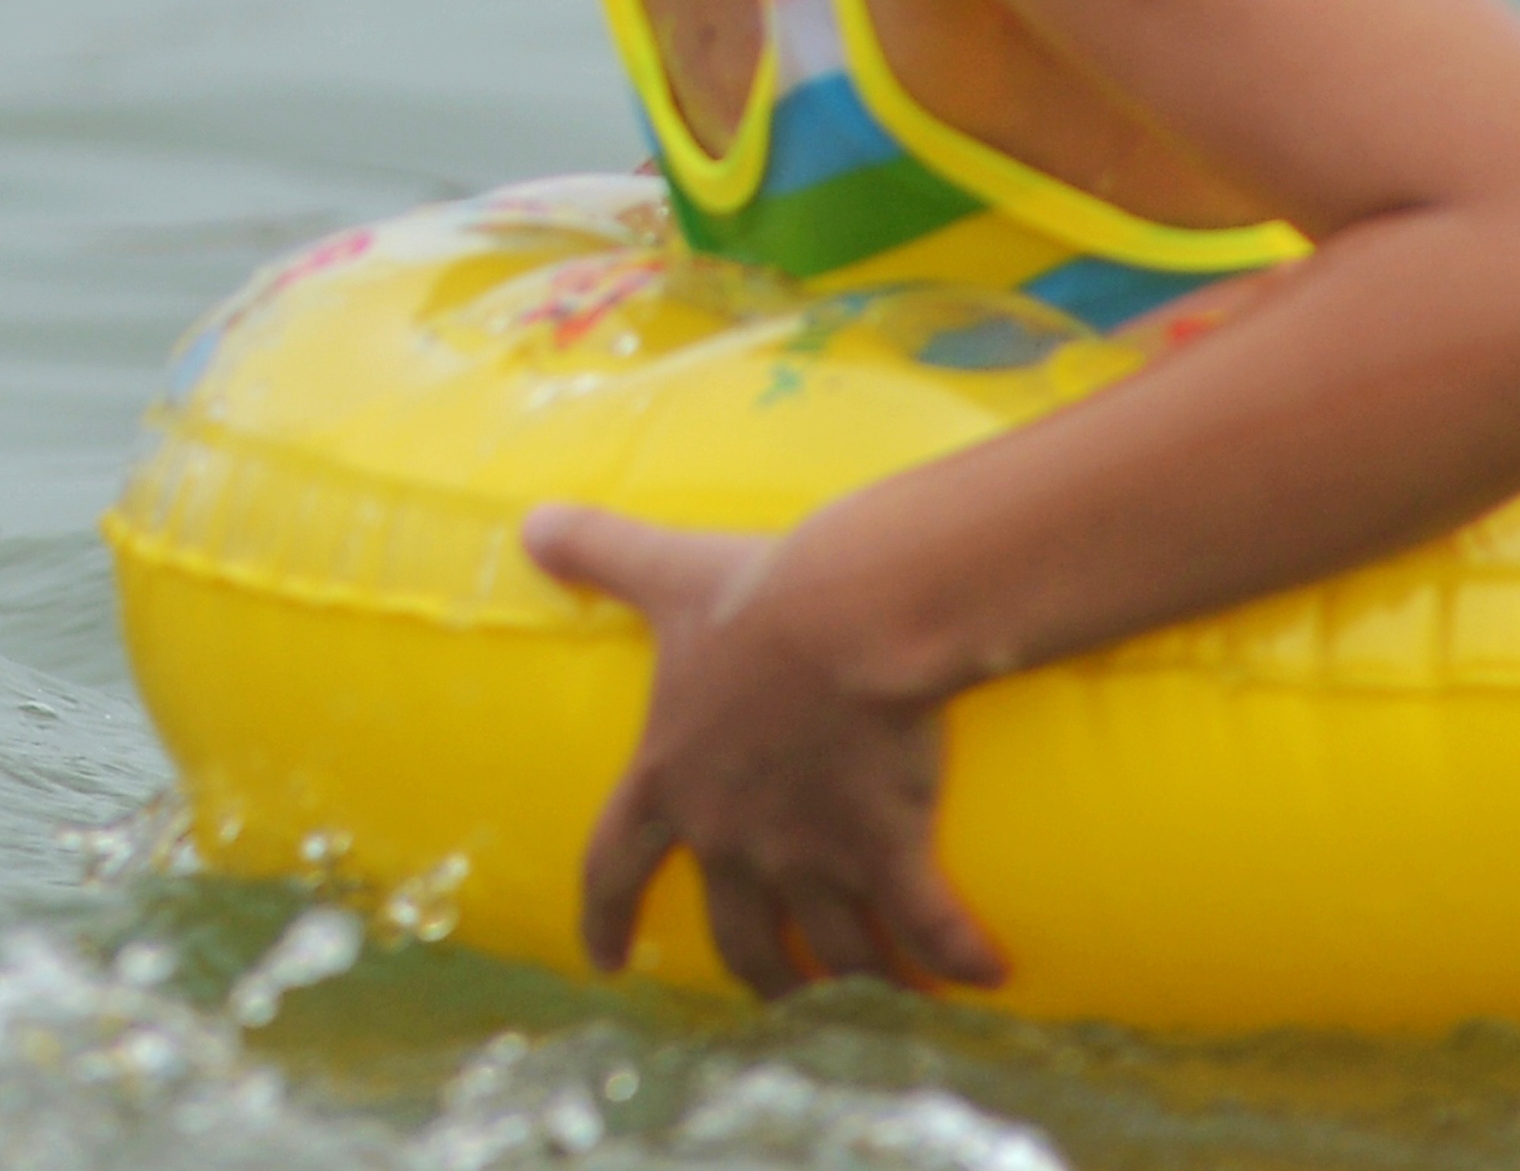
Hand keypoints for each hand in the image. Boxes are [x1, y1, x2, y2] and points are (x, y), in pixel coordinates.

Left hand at [519, 503, 1007, 998]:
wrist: (847, 620)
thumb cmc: (754, 598)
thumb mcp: (663, 572)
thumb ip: (598, 551)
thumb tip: (532, 522)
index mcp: (669, 779)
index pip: (613, 867)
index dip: (605, 918)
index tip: (606, 964)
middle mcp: (732, 838)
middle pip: (740, 939)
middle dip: (763, 974)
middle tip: (784, 990)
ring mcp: (810, 857)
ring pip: (834, 955)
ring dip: (860, 983)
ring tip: (888, 996)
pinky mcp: (887, 854)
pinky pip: (928, 930)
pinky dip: (958, 959)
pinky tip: (987, 975)